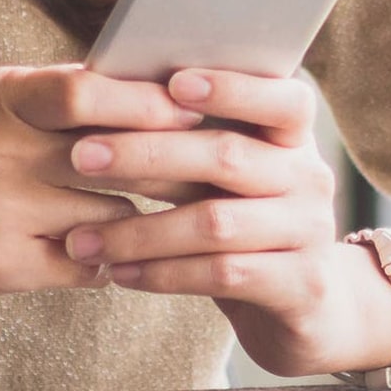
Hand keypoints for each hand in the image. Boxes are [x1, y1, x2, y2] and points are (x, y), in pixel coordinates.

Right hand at [0, 65, 199, 301]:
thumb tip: (139, 83)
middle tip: (215, 164)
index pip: (88, 93)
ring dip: (143, 216)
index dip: (148, 102)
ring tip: (176, 209)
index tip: (191, 108)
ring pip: (109, 218)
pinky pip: (85, 268)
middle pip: (113, 160)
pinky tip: (126, 250)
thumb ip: (48, 92)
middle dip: (169, 163)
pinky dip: (111, 258)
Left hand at [57, 69, 390, 378]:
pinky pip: (221, 274)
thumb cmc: (247, 222)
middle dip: (148, 153)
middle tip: (81, 156)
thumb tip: (106, 98)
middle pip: (227, 156)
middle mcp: (309, 177)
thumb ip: (191, 140)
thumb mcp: (231, 176)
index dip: (232, 87)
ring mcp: (310, 232)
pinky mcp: (299, 286)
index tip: (173, 81)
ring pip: (216, 223)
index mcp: (293, 136)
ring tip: (81, 239)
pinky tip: (119, 273)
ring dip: (139, 231)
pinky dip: (162, 273)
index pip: (282, 97)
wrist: (309, 309)